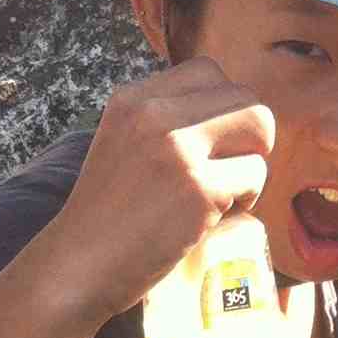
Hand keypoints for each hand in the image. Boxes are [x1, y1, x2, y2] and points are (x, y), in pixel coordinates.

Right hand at [27, 57, 275, 331]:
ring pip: (258, 129)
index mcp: (133, 98)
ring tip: (227, 193)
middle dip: (250, 135)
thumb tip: (233, 115)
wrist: (79, 265)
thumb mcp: (123, 144)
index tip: (213, 143)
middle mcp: (155, 113)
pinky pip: (254, 176)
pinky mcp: (198, 190)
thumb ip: (164, 122)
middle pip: (243, 97)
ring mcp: (178, 150)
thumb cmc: (107, 216)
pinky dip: (246, 199)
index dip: (223, 108)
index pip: (208, 72)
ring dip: (253, 164)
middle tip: (231, 170)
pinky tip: (218, 216)